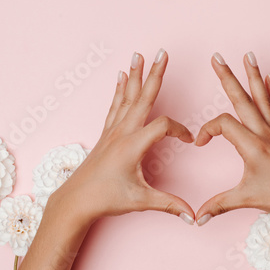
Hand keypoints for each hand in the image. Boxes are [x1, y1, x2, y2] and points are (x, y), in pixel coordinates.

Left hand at [50, 49, 195, 224]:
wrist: (75, 201)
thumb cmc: (106, 199)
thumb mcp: (141, 201)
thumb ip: (170, 205)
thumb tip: (193, 216)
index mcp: (132, 146)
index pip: (163, 126)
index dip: (180, 131)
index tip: (189, 141)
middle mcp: (121, 133)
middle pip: (142, 97)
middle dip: (154, 74)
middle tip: (161, 52)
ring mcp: (112, 131)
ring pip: (127, 97)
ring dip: (135, 76)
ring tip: (139, 55)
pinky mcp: (106, 134)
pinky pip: (115, 106)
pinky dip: (119, 90)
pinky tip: (121, 77)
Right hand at [195, 52, 269, 225]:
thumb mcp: (245, 199)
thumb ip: (218, 205)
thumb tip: (196, 218)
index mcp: (252, 146)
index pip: (223, 124)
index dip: (207, 131)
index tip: (200, 144)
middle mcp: (264, 133)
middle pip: (242, 99)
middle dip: (227, 77)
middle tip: (217, 57)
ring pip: (262, 97)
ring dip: (253, 76)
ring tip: (248, 56)